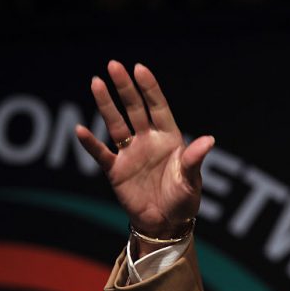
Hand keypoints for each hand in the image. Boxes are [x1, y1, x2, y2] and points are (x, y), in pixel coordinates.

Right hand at [75, 61, 213, 245]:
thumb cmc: (184, 200)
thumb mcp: (192, 180)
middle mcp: (148, 141)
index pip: (158, 108)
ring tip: (96, 83)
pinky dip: (91, 143)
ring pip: (116, 124)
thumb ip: (195, 159)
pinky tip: (81, 130)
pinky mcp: (116, 170)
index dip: (149, 89)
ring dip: (106, 105)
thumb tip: (208, 140)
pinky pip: (101, 153)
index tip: (140, 68)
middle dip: (125, 88)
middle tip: (113, 65)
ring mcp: (130, 154)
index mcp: (169, 139)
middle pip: (135, 109)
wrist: (166, 224)